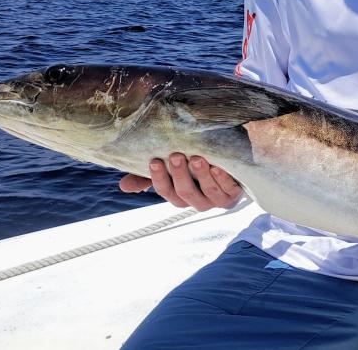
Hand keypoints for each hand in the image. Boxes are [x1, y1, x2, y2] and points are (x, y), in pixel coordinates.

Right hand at [118, 153, 242, 211]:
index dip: (159, 178)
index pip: (165, 191)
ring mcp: (217, 200)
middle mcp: (197, 202)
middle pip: (185, 193)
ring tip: (196, 158)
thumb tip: (122, 186)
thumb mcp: (172, 167)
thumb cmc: (194, 165)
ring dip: (201, 175)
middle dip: (179, 174)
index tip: (154, 160)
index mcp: (180, 197)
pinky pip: (228, 189)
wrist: (229, 161)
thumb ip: (148, 175)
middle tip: (175, 155)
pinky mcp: (234, 194)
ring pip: (208, 192)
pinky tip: (218, 167)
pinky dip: (223, 179)